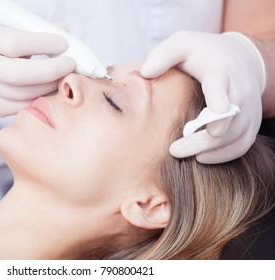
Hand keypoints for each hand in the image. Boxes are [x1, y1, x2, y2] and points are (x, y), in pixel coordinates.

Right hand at [0, 18, 75, 117]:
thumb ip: (31, 32)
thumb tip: (64, 33)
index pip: (15, 43)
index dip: (42, 44)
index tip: (63, 44)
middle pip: (20, 75)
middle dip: (51, 72)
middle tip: (70, 66)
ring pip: (23, 96)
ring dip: (49, 88)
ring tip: (62, 79)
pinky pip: (19, 108)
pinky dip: (37, 99)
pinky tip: (47, 92)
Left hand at [141, 31, 265, 163]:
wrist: (241, 59)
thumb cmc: (202, 53)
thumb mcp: (182, 44)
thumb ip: (163, 55)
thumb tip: (145, 72)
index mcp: (220, 69)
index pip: (221, 84)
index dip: (220, 97)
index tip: (216, 112)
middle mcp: (239, 90)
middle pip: (228, 118)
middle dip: (204, 137)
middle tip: (175, 150)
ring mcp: (248, 109)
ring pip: (235, 135)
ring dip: (209, 149)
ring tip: (181, 154)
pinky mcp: (250, 123)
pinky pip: (242, 145)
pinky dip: (224, 155)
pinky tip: (201, 158)